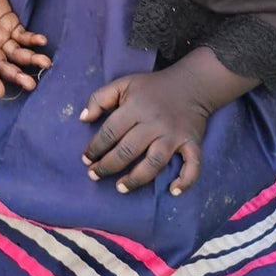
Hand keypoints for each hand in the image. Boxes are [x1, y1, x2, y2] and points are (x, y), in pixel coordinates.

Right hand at [0, 0, 50, 96]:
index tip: (0, 92)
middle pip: (3, 64)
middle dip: (16, 74)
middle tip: (31, 84)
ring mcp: (1, 35)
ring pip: (16, 53)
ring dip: (30, 59)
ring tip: (46, 63)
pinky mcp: (11, 25)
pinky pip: (23, 37)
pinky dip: (32, 40)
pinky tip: (42, 40)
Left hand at [82, 67, 208, 195]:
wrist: (191, 84)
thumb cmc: (152, 87)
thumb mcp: (123, 84)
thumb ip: (99, 98)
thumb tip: (83, 119)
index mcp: (136, 107)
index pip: (111, 131)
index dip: (95, 147)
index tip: (86, 159)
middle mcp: (155, 123)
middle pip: (128, 150)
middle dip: (108, 166)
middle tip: (95, 175)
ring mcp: (174, 135)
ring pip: (154, 162)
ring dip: (136, 179)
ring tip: (120, 188)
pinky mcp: (192, 143)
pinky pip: (193, 166)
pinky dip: (185, 181)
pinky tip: (173, 192)